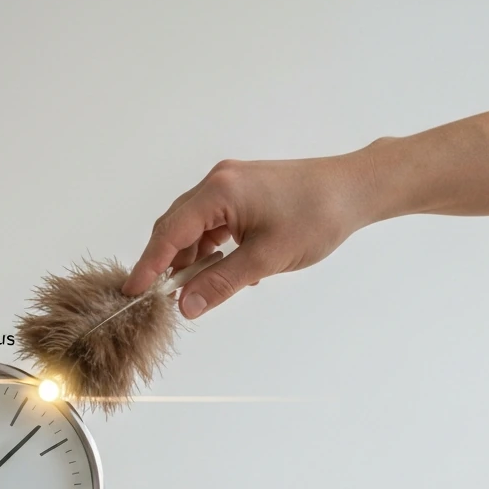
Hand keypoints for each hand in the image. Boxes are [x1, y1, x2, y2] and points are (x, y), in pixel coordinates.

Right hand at [122, 149, 380, 315]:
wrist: (356, 188)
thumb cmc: (318, 216)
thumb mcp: (266, 258)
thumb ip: (221, 283)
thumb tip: (186, 306)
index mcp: (219, 192)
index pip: (170, 233)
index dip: (149, 265)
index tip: (132, 292)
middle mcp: (218, 182)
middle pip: (176, 226)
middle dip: (167, 263)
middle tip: (159, 297)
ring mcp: (231, 184)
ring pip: (194, 225)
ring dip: (192, 257)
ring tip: (198, 289)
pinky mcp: (243, 190)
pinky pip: (214, 221)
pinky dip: (211, 246)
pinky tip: (225, 269)